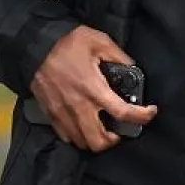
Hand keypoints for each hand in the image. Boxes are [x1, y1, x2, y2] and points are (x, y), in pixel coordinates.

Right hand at [29, 25, 156, 151]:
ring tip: (102, 127)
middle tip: (119, 127)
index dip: (142, 116)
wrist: (34, 45)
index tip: (150, 112)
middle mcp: (79, 107)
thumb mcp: (99, 41)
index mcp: (94, 89)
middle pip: (100, 142)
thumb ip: (119, 56)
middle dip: (114, 139)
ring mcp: (63, 114)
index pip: (122, 113)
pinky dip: (78, 135)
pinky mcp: (51, 115)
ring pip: (83, 143)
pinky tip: (83, 123)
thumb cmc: (67, 42)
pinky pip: (67, 136)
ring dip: (96, 139)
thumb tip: (131, 68)